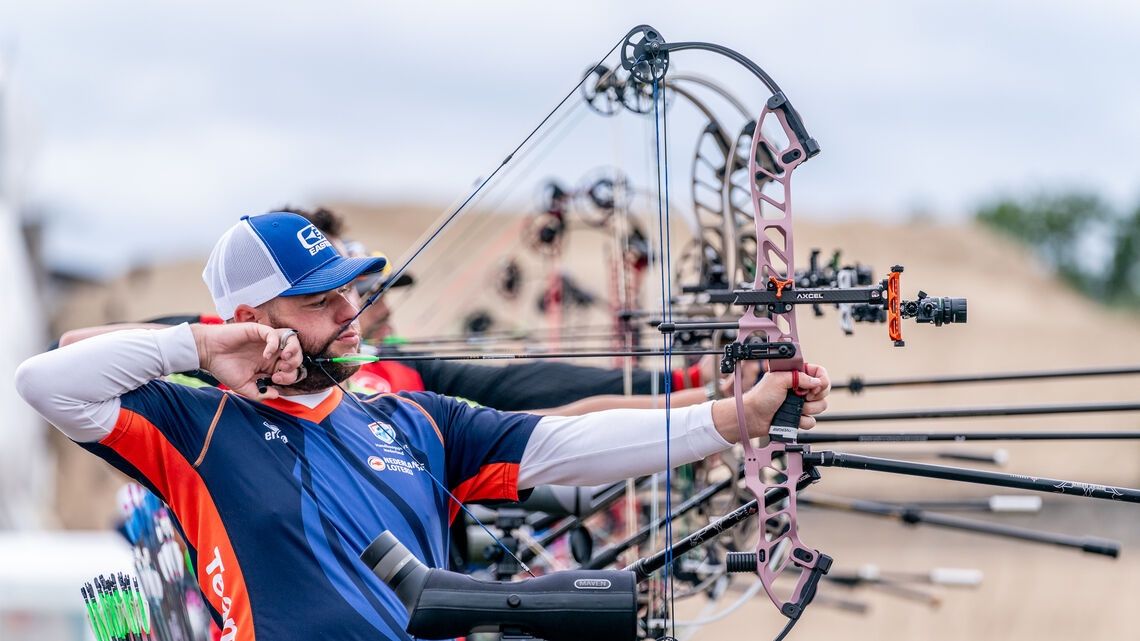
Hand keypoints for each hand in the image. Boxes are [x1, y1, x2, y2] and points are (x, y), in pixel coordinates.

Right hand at [190, 323, 304, 399]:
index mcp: (269, 365)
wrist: (207, 354)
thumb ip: (260, 393)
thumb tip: (277, 395)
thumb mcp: (243, 387)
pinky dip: (275, 344)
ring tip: (284, 360)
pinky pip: (274, 334)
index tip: (276, 380)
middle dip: (294, 364)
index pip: (291, 369)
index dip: (289, 376)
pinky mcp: (258, 330)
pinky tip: (266, 355)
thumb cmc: (223, 368)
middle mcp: (271, 352)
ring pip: (291, 340)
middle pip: (296, 354)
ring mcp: (266, 340)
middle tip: (281, 371)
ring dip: (293, 350)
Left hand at [711, 363, 830, 442]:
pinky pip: (812, 421)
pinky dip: (803, 421)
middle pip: (823, 391)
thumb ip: (800, 377)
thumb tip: (817, 381)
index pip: (819, 373)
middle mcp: (800, 388)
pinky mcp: (799, 417)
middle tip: (802, 396)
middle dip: (815, 396)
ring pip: (820, 406)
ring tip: (793, 408)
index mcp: (796, 375)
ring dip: (808, 409)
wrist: (752, 417)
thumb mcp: (779, 380)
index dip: (821, 380)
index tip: (814, 386)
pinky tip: (793, 418)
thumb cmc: (761, 396)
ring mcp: (800, 403)